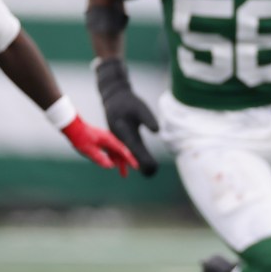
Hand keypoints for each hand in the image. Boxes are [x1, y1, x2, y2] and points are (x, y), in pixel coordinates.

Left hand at [61, 116, 137, 176]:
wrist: (72, 127)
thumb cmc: (80, 138)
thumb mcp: (89, 151)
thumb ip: (100, 158)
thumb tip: (111, 167)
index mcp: (109, 140)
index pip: (122, 151)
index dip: (129, 160)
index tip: (136, 167)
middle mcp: (110, 139)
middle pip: (121, 153)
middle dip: (124, 164)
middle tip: (125, 175)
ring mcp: (106, 140)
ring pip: (116, 152)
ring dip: (119, 162)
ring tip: (121, 173)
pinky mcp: (102, 141)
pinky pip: (111, 151)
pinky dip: (113, 158)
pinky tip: (113, 164)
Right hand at [94, 57, 158, 176]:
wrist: (114, 97)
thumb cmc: (129, 103)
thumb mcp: (141, 108)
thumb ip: (148, 119)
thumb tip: (156, 131)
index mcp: (124, 131)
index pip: (135, 148)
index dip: (142, 158)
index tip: (151, 166)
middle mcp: (118, 137)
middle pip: (129, 154)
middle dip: (140, 164)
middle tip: (151, 174)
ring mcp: (115, 137)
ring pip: (123, 154)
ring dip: (131, 164)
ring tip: (143, 174)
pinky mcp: (115, 137)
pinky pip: (119, 151)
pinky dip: (123, 159)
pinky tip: (127, 167)